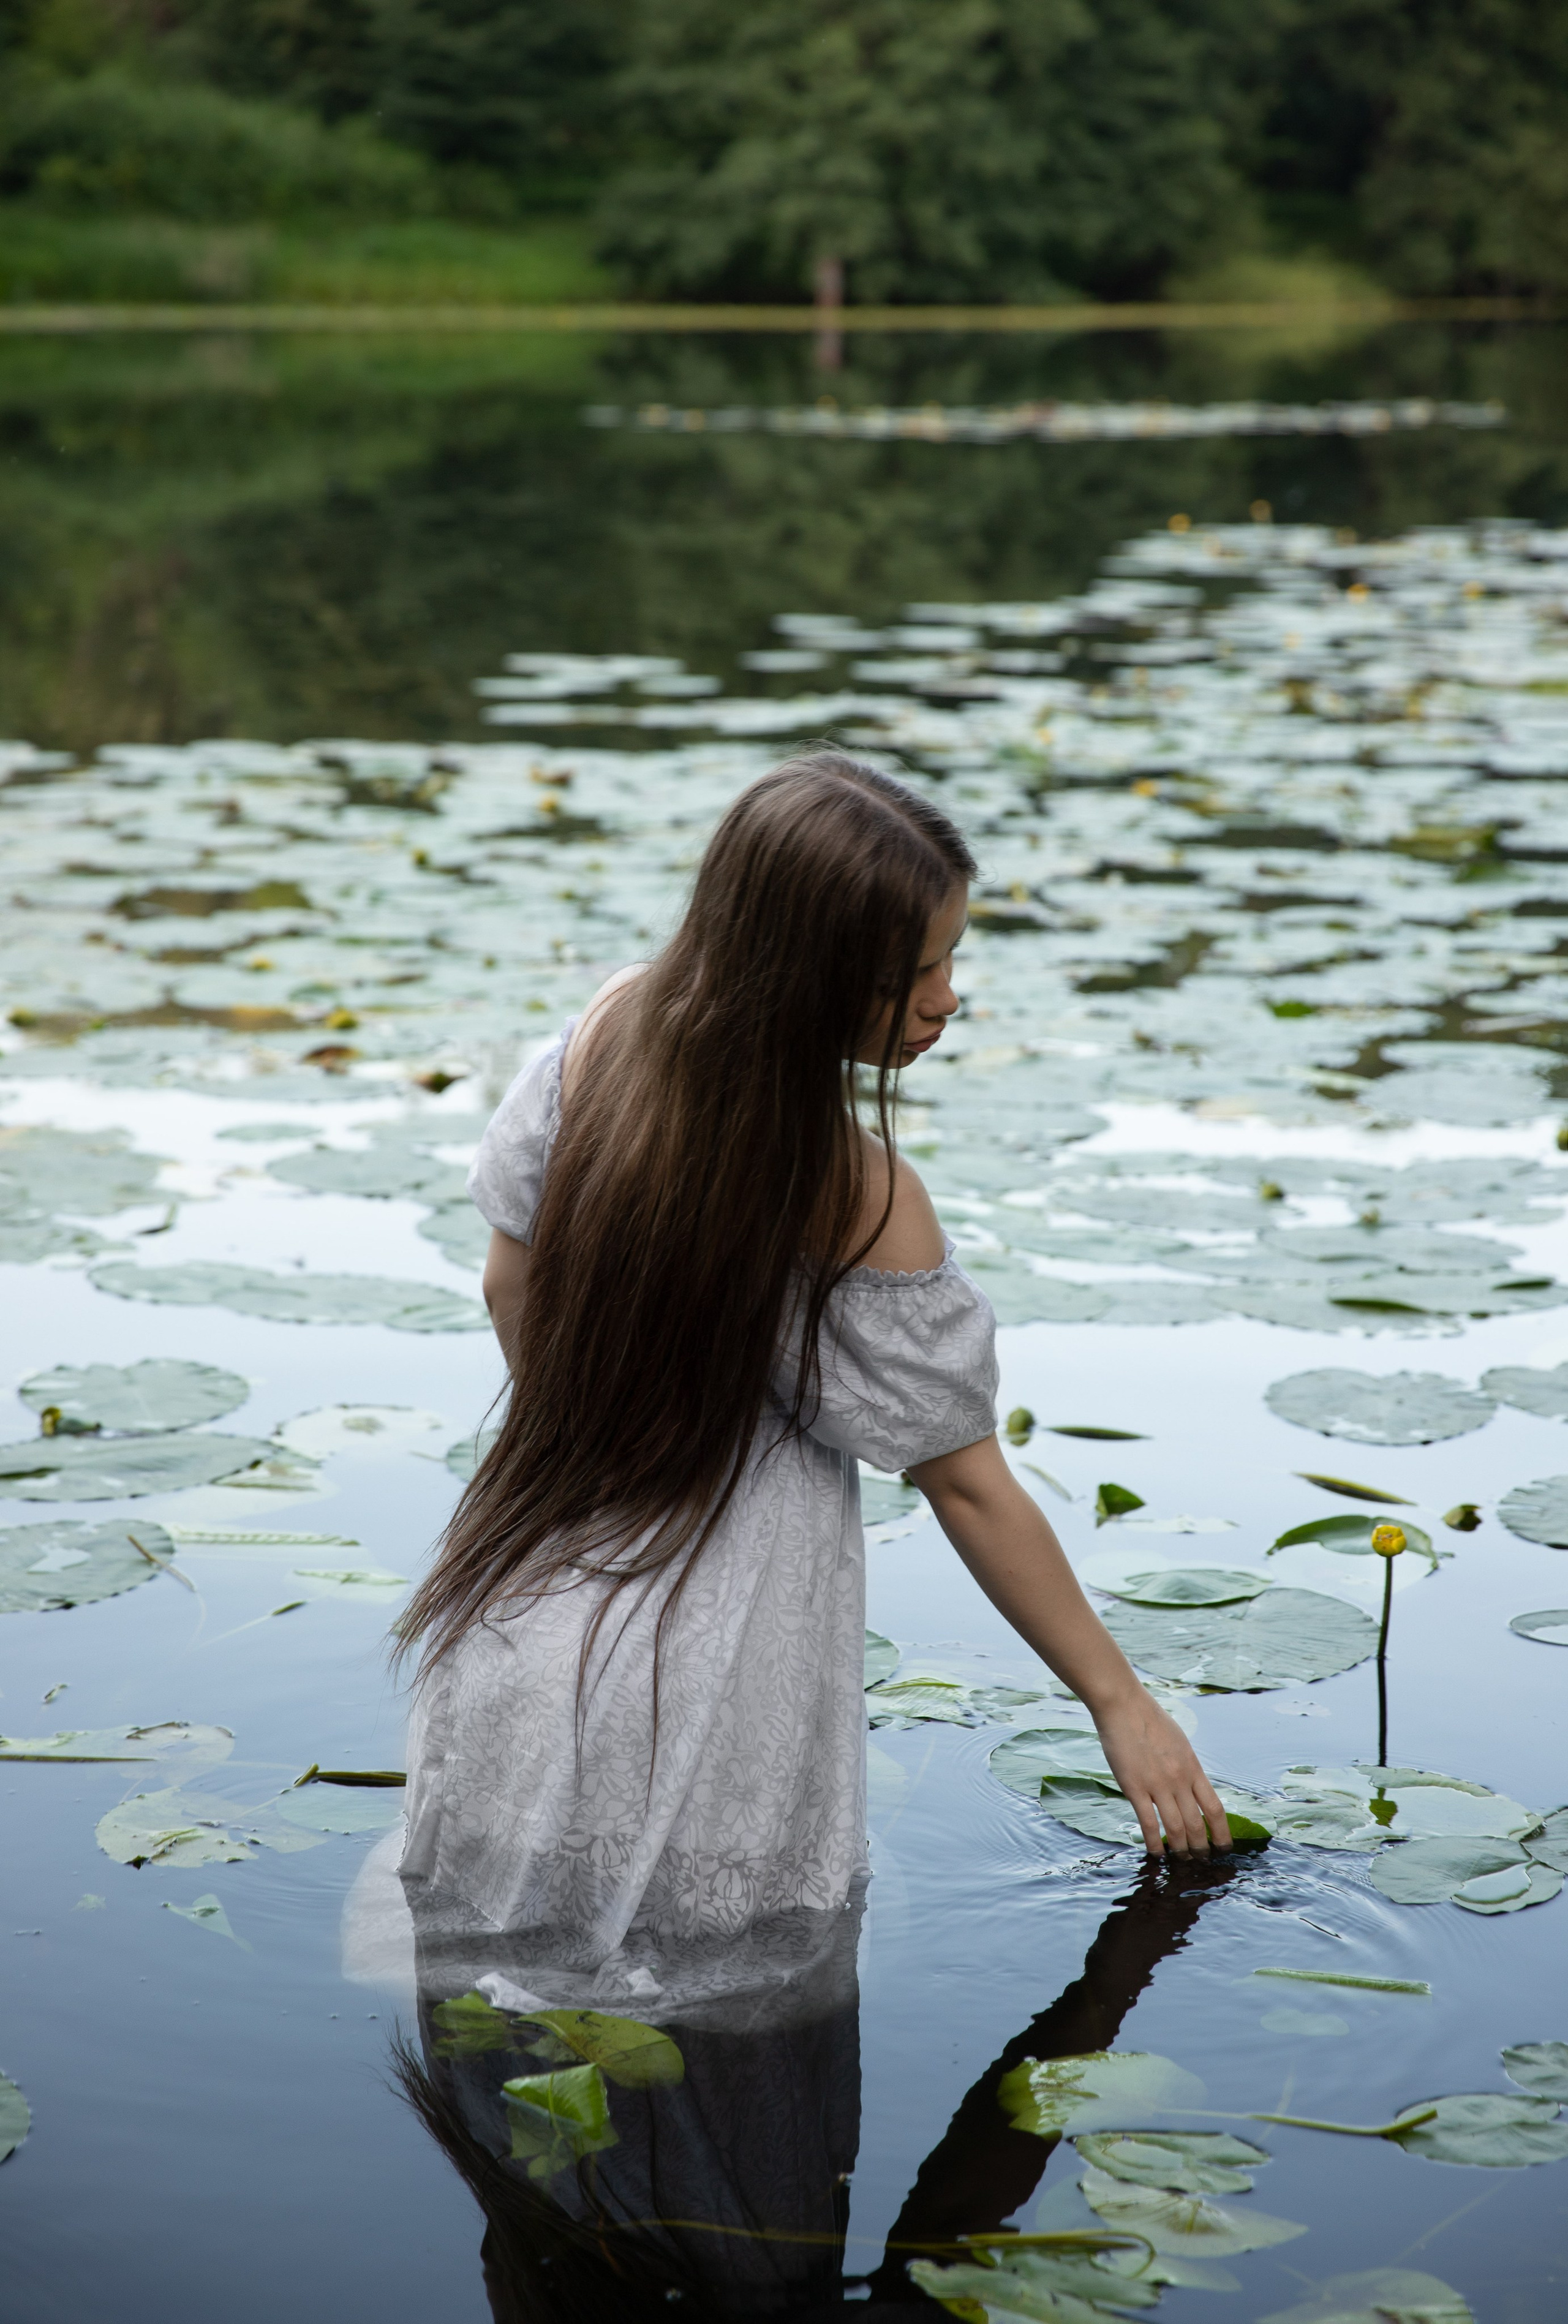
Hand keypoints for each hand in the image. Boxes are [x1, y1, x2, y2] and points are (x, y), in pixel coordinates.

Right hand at [1093, 1690, 1230, 1854]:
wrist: (1123, 1705)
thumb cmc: (1150, 1720)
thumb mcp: (1180, 1743)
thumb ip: (1187, 1767)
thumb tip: (1193, 1788)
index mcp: (1193, 1768)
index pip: (1215, 1809)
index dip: (1222, 1833)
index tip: (1224, 1847)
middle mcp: (1179, 1780)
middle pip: (1197, 1824)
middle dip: (1201, 1848)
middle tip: (1200, 1861)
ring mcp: (1157, 1785)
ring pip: (1175, 1829)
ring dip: (1180, 1850)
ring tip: (1181, 1861)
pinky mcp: (1134, 1788)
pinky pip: (1148, 1824)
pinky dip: (1154, 1844)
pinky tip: (1157, 1854)